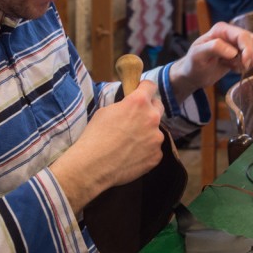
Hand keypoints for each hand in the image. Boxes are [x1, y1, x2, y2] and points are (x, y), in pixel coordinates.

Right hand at [51, 81, 164, 212]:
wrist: (93, 165)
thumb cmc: (95, 135)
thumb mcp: (106, 111)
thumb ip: (123, 106)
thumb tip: (128, 108)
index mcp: (139, 102)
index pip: (150, 86)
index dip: (144, 88)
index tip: (141, 92)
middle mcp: (152, 118)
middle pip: (158, 106)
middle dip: (149, 109)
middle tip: (136, 118)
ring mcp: (157, 138)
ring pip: (155, 131)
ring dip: (147, 133)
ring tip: (131, 143)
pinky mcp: (157, 156)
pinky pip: (154, 149)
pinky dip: (146, 151)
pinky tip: (132, 156)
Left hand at [168, 22, 252, 100]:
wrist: (193, 75)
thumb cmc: (193, 64)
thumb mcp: (198, 55)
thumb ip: (214, 48)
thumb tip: (233, 51)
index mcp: (221, 29)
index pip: (242, 36)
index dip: (247, 49)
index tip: (243, 63)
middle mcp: (230, 33)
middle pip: (252, 40)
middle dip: (250, 56)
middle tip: (239, 68)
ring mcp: (235, 43)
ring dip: (249, 61)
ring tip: (234, 67)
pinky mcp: (239, 53)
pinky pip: (252, 57)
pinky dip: (246, 65)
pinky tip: (233, 68)